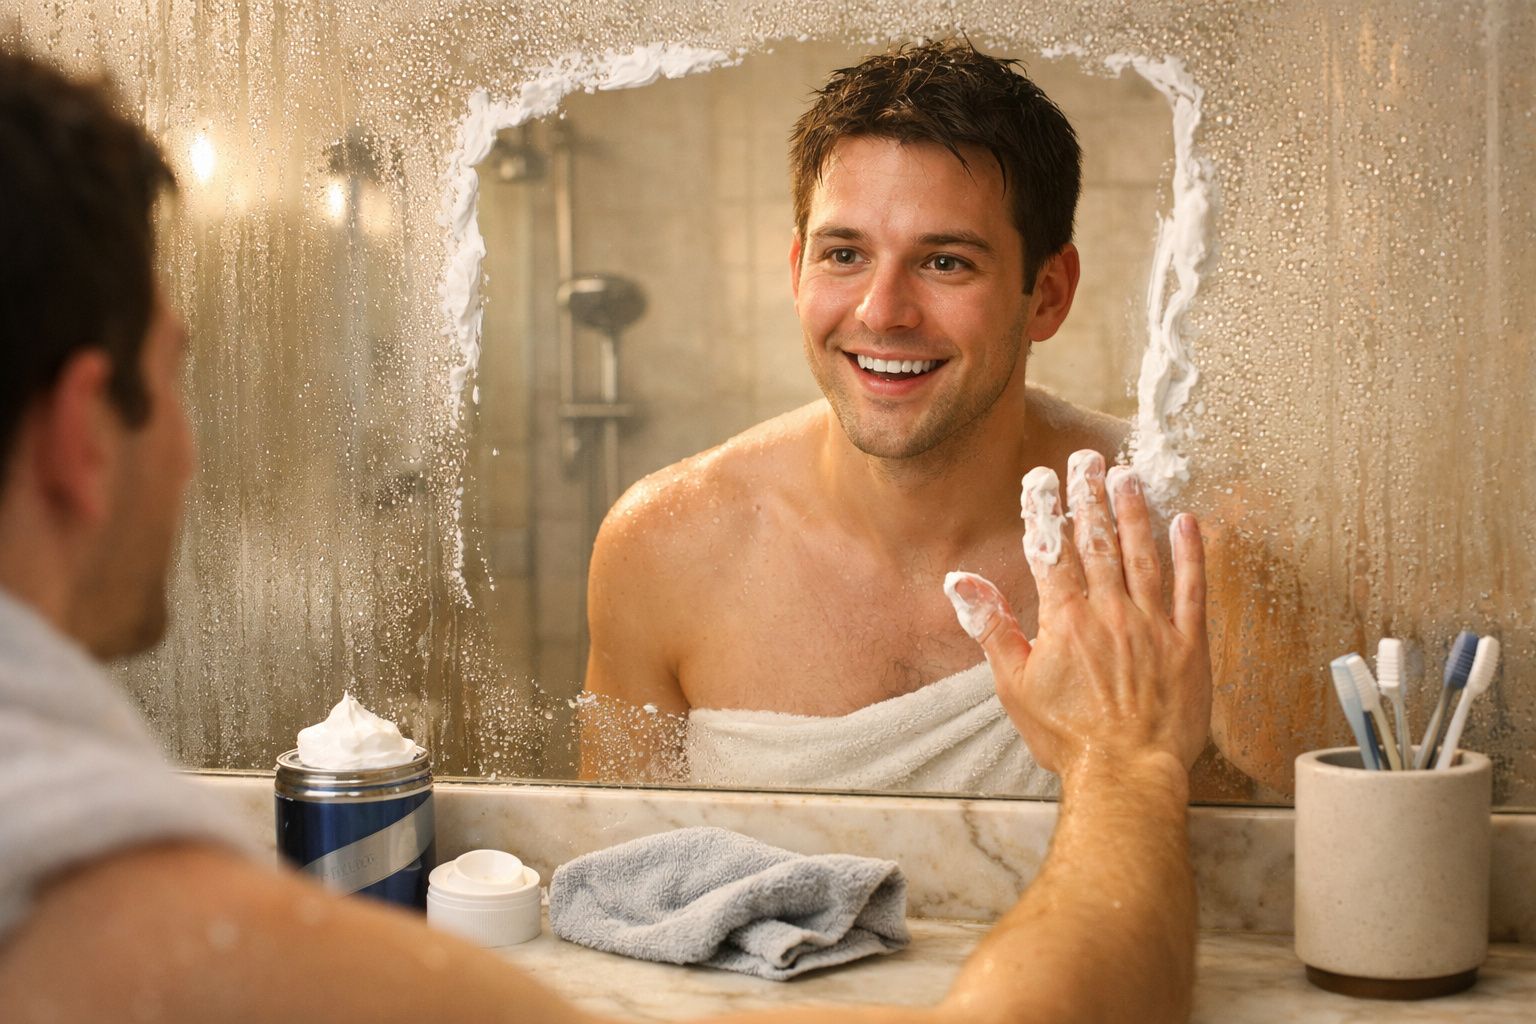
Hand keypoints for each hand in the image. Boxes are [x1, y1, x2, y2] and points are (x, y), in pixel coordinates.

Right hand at [945, 450, 1211, 776]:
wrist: (1126, 775)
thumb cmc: (1067, 737)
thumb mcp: (1014, 685)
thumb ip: (992, 628)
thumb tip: (960, 584)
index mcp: (1066, 621)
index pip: (1051, 551)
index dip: (1045, 511)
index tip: (1041, 478)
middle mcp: (1110, 613)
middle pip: (1097, 542)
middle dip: (1090, 496)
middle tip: (1088, 460)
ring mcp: (1153, 626)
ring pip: (1143, 555)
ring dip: (1134, 512)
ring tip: (1129, 476)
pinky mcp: (1189, 645)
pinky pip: (1191, 590)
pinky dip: (1190, 554)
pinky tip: (1186, 523)